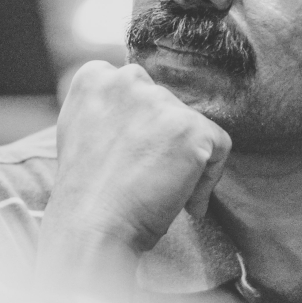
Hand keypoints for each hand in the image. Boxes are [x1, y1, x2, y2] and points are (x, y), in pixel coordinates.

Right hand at [37, 62, 230, 286]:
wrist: (91, 225)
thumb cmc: (85, 195)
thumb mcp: (82, 132)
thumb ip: (108, 111)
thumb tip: (141, 115)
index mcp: (94, 77)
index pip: (136, 88)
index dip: (141, 126)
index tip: (134, 156)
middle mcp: (126, 78)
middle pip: (167, 107)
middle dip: (165, 143)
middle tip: (149, 179)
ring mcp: (159, 101)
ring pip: (192, 128)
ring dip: (186, 161)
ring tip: (163, 194)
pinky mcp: (190, 127)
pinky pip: (219, 148)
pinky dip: (208, 179)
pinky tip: (186, 204)